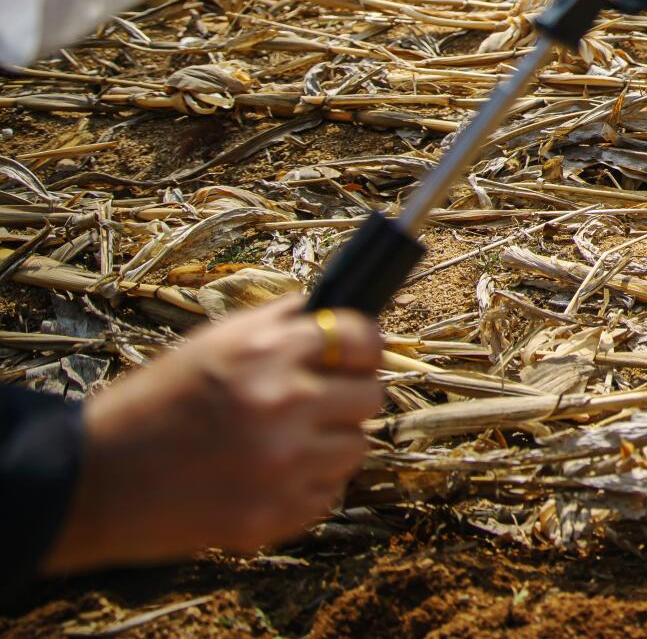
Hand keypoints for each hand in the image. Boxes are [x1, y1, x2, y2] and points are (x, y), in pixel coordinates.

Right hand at [42, 298, 383, 573]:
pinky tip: (264, 479)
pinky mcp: (277, 514)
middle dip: (347, 398)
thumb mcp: (212, 342)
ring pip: (356, 447)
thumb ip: (279, 325)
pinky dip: (306, 487)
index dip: (362, 346)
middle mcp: (282, 403)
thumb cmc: (154, 403)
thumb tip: (340, 313)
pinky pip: (328, 494)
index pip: (361, 336)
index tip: (356, 356)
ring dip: (329, 445)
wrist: (93, 481)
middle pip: (370, 395)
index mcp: (266, 352)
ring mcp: (284, 464)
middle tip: (314, 405)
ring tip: (281, 445)